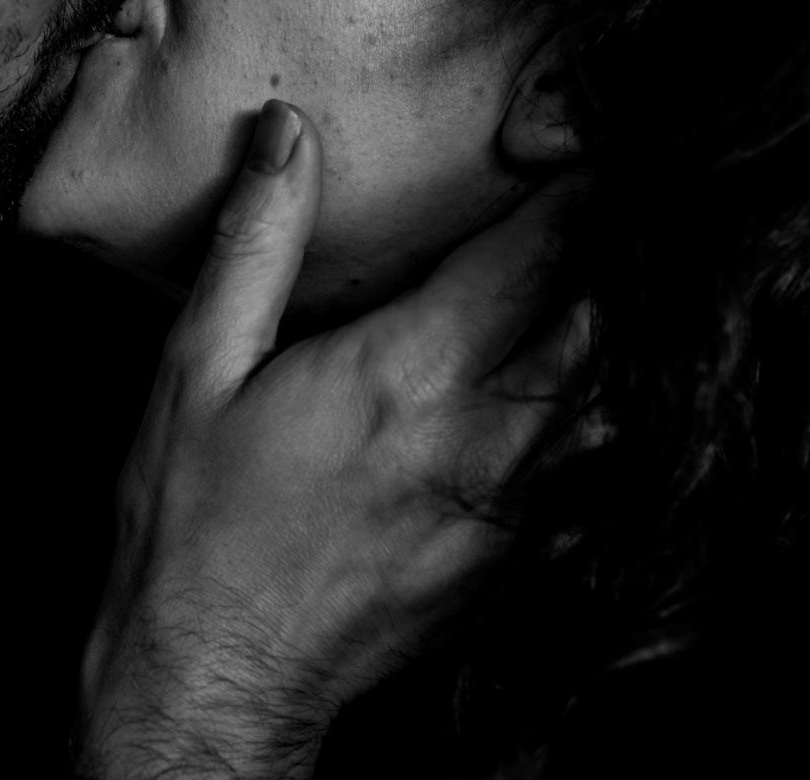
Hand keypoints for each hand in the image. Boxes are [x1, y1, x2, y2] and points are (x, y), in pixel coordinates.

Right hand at [78, 100, 588, 778]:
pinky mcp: (514, 553)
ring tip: (590, 282)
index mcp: (407, 371)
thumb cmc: (195, 522)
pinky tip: (567, 388)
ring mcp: (511, 503)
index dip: (576, 186)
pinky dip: (598, 411)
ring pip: (613, 393)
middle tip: (599, 204)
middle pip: (604, 316)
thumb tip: (286, 135)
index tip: (576, 147)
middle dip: (611, 251)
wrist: (217, 674)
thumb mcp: (198, 369)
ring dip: (611, 329)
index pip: (539, 252)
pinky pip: (593, 466)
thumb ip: (254, 244)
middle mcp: (483, 434)